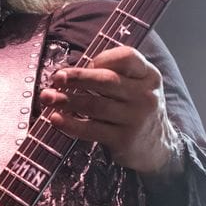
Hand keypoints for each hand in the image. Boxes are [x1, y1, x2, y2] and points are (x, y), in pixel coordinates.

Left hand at [39, 45, 183, 175]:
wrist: (157, 148)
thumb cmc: (137, 110)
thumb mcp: (138, 87)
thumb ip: (115, 74)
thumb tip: (72, 72)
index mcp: (149, 76)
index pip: (127, 57)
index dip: (102, 58)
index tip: (85, 63)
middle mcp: (145, 96)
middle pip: (106, 81)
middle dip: (77, 78)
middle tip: (57, 78)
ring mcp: (135, 119)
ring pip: (94, 105)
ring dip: (66, 100)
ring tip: (48, 97)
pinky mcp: (123, 140)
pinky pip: (91, 129)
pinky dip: (70, 124)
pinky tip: (55, 119)